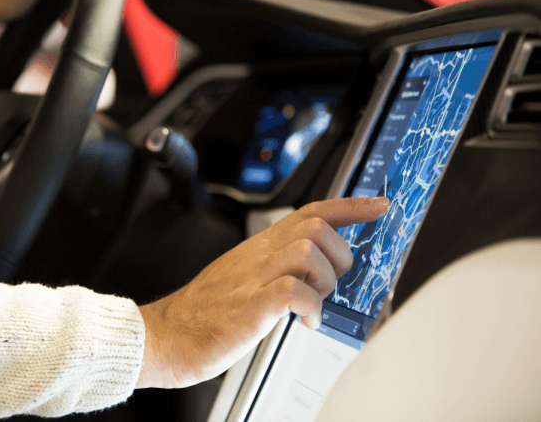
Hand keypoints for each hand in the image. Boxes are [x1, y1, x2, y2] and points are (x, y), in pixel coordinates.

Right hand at [136, 196, 388, 388]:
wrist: (163, 336)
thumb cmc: (201, 313)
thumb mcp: (239, 276)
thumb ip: (272, 267)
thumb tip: (308, 271)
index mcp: (258, 248)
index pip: (309, 211)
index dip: (349, 206)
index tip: (378, 205)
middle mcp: (258, 256)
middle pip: (315, 226)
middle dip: (340, 253)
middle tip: (331, 282)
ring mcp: (252, 279)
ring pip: (307, 251)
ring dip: (324, 279)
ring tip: (314, 304)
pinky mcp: (249, 307)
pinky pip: (293, 292)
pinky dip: (311, 307)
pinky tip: (305, 322)